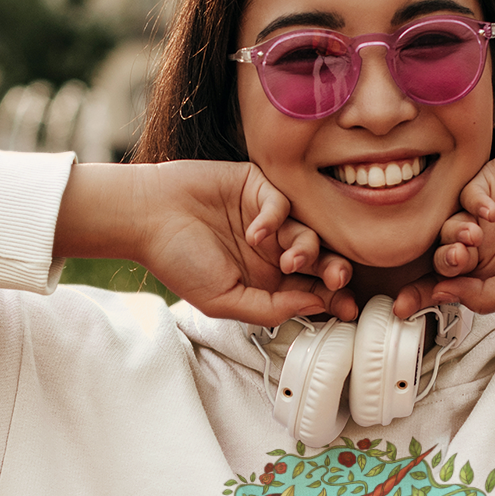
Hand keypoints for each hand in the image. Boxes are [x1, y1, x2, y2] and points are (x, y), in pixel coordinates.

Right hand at [132, 162, 358, 325]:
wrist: (147, 218)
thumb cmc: (178, 261)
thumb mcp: (224, 300)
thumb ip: (270, 308)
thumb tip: (316, 307)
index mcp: (265, 280)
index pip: (310, 289)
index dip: (331, 297)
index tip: (347, 307)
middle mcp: (271, 250)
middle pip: (319, 261)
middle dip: (334, 272)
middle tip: (336, 278)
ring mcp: (267, 219)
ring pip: (309, 233)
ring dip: (307, 249)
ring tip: (286, 259)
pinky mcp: (258, 187)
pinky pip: (285, 203)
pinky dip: (276, 219)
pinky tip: (254, 232)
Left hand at [393, 143, 494, 315]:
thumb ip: (486, 296)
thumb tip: (441, 296)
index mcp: (491, 272)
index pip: (447, 286)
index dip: (421, 295)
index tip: (401, 306)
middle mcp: (484, 244)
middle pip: (440, 256)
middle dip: (444, 260)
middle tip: (460, 256)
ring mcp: (483, 213)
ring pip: (445, 226)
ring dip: (453, 233)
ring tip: (476, 235)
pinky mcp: (488, 179)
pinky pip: (462, 193)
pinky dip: (470, 203)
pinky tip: (492, 209)